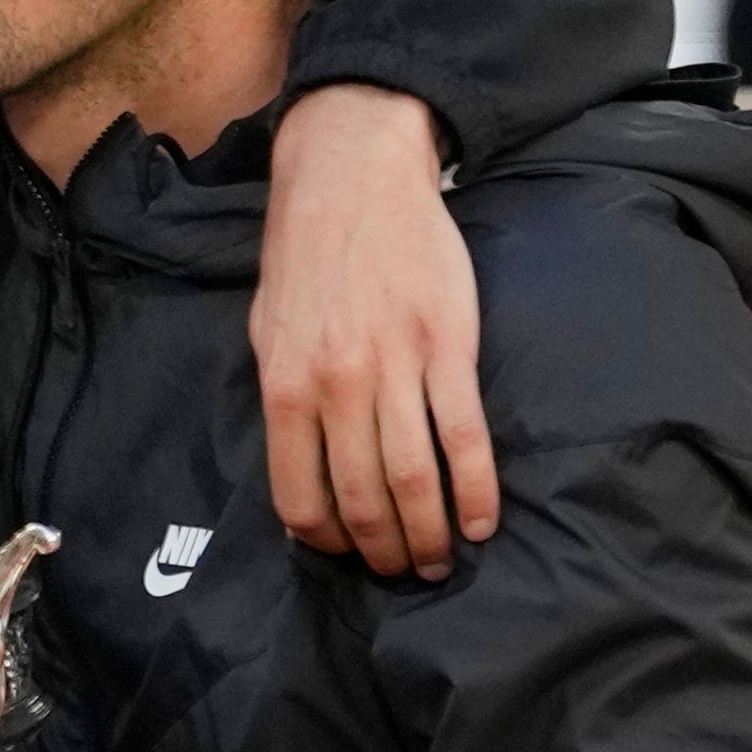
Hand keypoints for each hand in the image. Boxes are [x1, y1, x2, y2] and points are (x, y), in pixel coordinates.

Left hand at [253, 84, 498, 580]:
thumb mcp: (267, 332)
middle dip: (386, 551)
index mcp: (286, 386)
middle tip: (406, 572)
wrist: (353, 178)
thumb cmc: (307, 259)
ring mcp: (396, 366)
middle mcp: (337, 385)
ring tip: (443, 560)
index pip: (300, 495)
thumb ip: (282, 402)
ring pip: (415, 479)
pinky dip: (476, 490)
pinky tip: (483, 520)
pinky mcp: (449, 346)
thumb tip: (295, 471)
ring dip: (432, 534)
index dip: (326, 540)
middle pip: (363, 498)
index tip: (347, 557)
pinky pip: (465, 436)